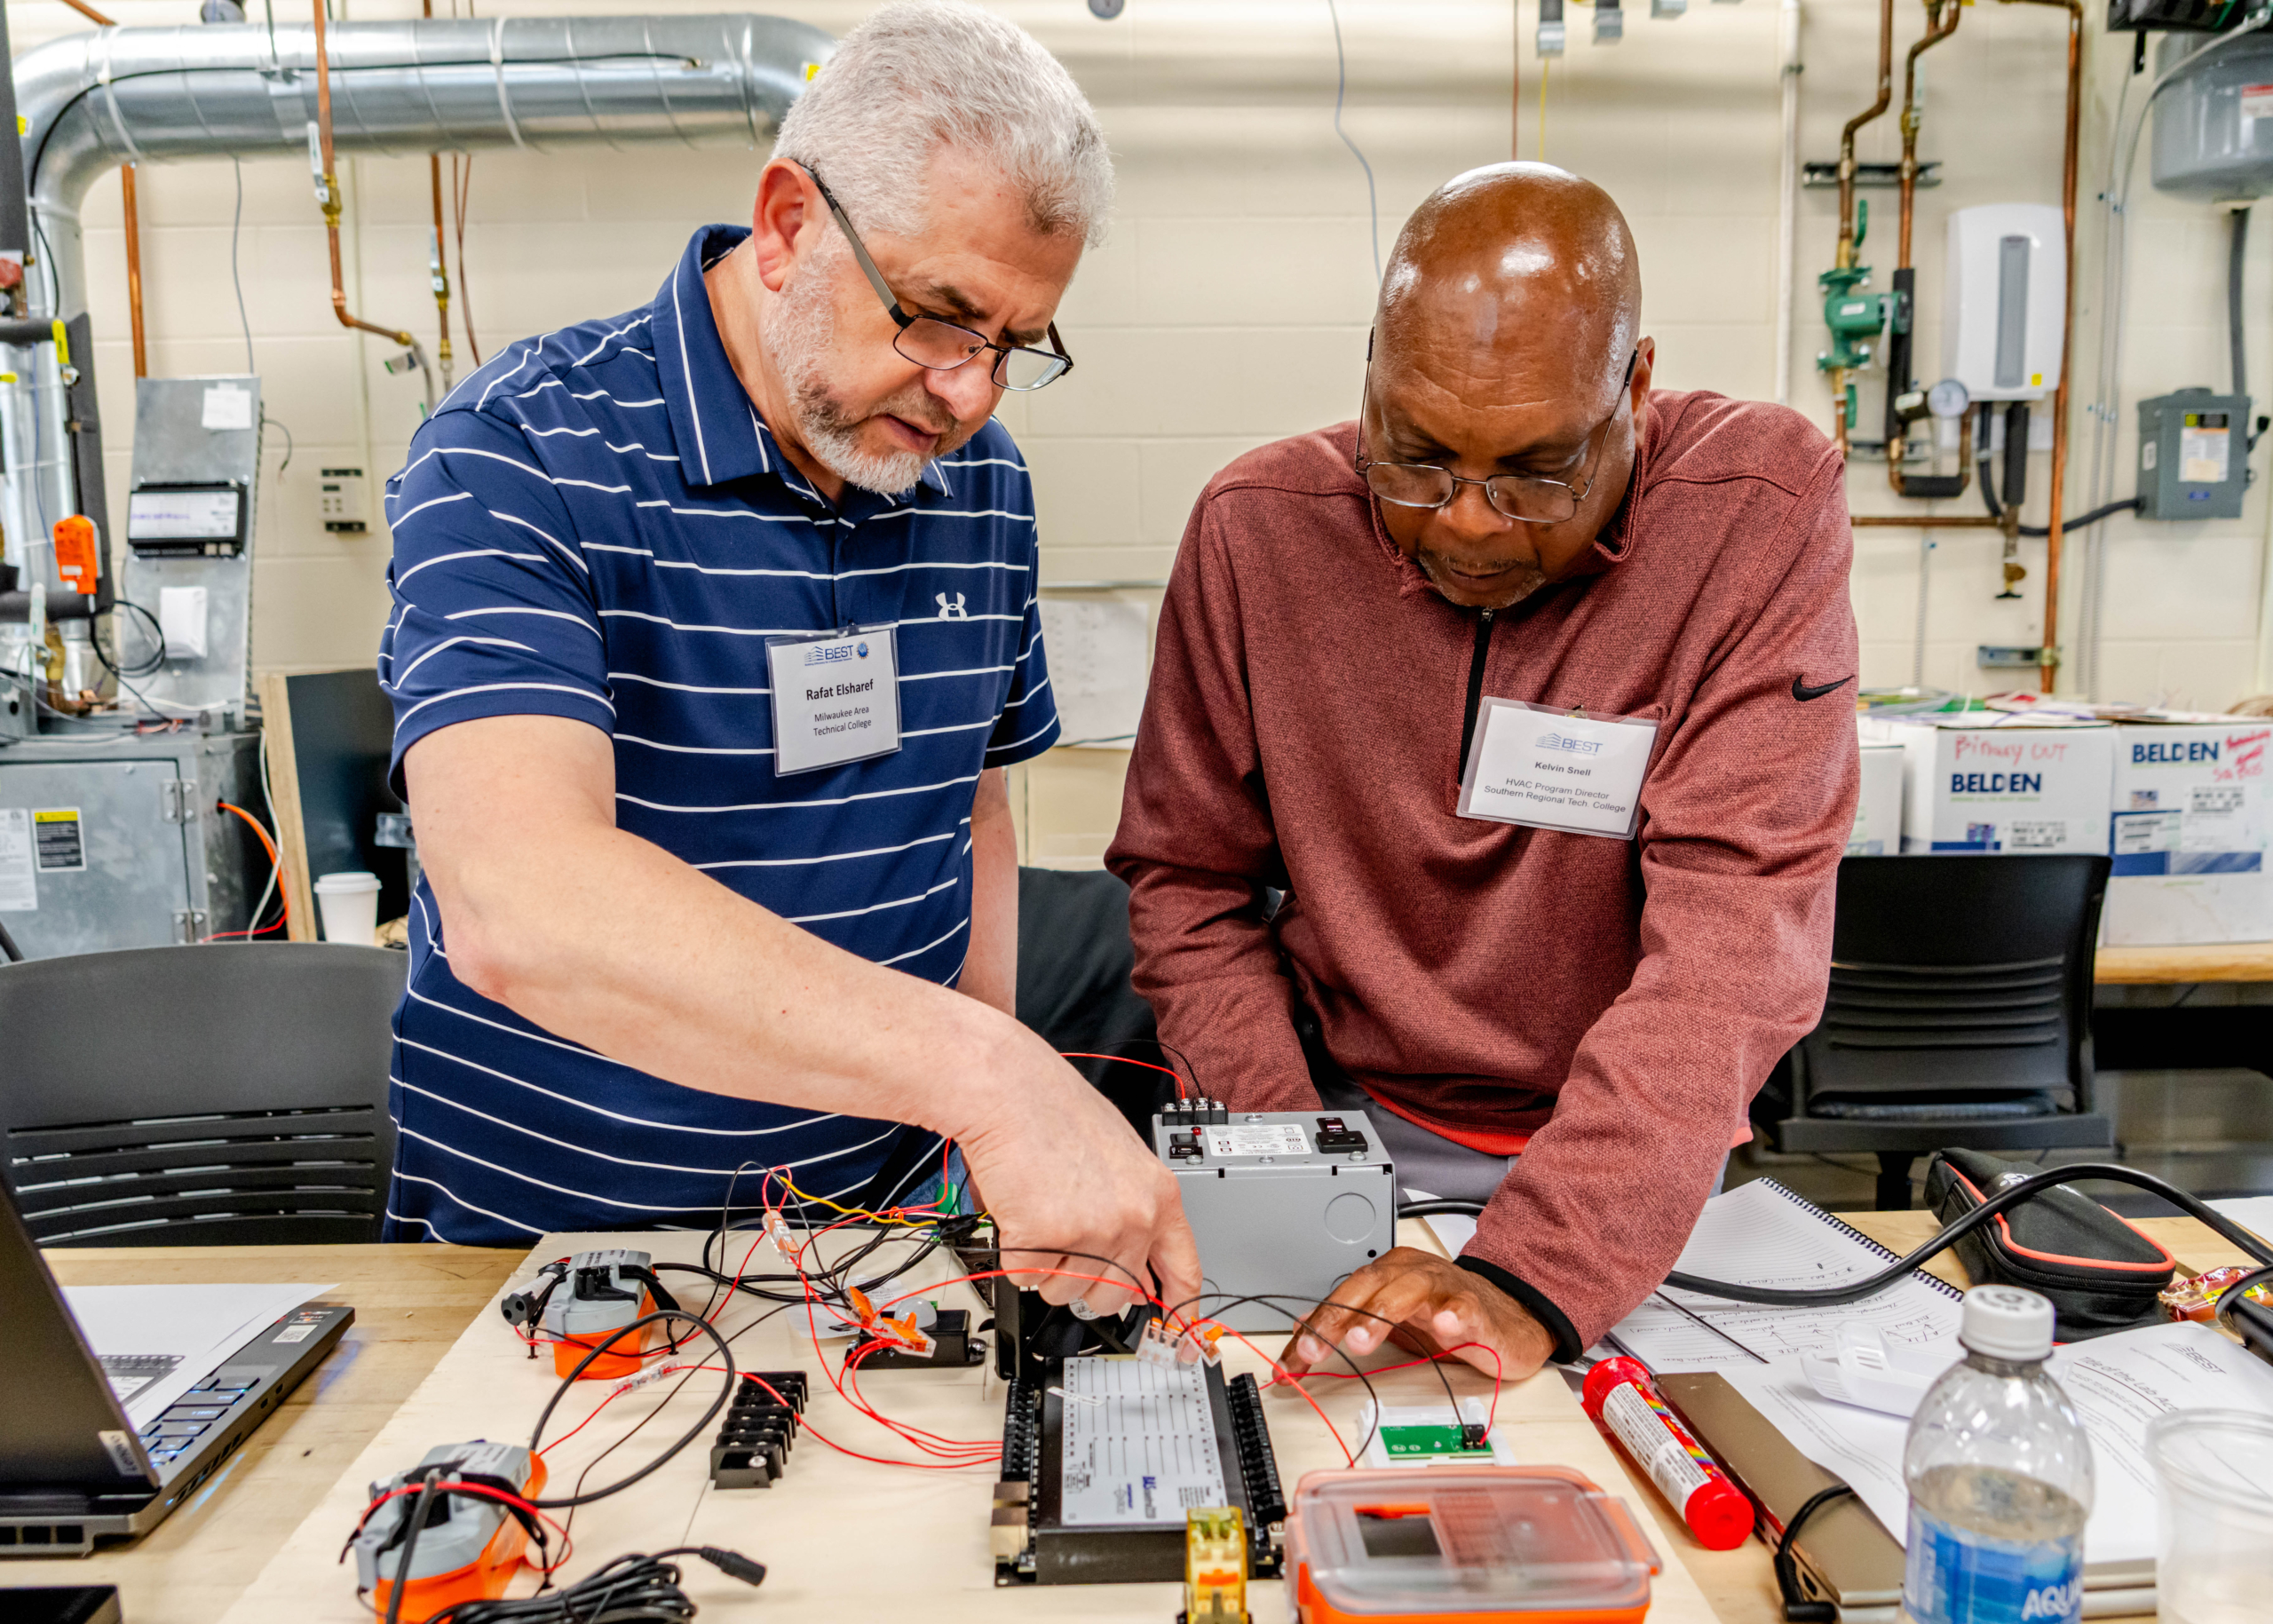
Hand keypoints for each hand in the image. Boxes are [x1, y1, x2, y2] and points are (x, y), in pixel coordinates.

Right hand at [948, 1023, 1200, 1319]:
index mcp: (1159, 1196)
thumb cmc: (1054, 1111)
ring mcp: (1090, 1230)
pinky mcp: (1044, 1236)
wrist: (1007, 1089)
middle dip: (1082, 1280)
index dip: (1180, 1313)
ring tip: (1039, 1211)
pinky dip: (1012, 1253)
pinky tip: (1017, 1210)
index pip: (1184, 1272)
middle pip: (1113, 1297)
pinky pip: (1024, 1277)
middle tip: (1063, 1241)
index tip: (1178, 1337)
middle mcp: (1132, 1218)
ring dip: (1043, 1265)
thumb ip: (1131, 1213)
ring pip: (1063, 1292)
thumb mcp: (1119, 1159)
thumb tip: (1128, 1269)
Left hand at [1279, 1247, 1555, 1382]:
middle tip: (1314, 1348)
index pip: (1340, 1299)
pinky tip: (1443, 1325)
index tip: (1289, 1364)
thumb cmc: (1445, 1314)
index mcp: (1386, 1275)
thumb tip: (1300, 1329)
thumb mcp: (1389, 1320)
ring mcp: (1444, 1288)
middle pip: (1367, 1288)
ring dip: (1382, 1314)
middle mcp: (1411, 1274)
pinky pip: (1462, 1307)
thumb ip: (1346, 1321)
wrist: (1507, 1316)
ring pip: (1408, 1291)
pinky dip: (1452, 1314)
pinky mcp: (1476, 1308)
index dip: (1312, 1331)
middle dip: (1336, 1319)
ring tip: (1362, 1339)